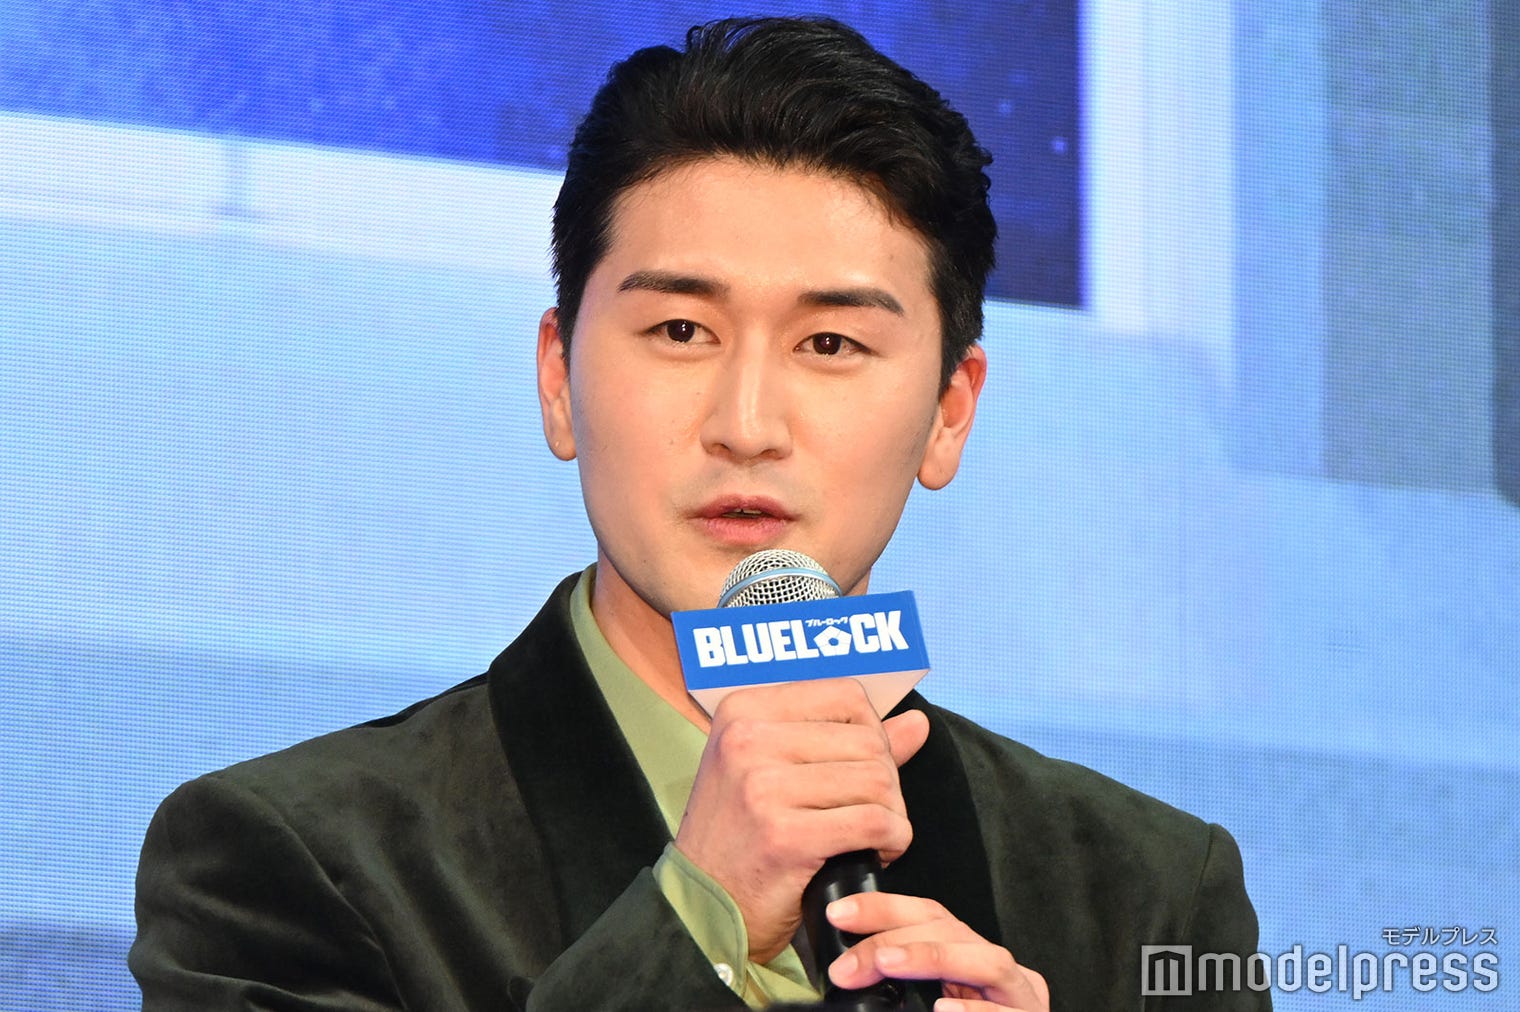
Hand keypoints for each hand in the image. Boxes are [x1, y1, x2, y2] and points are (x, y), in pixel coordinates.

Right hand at [674, 678, 930, 962]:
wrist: (703, 904)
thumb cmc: (743, 834)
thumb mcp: (776, 770)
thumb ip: (847, 740)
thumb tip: (917, 721)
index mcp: (744, 709)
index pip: (846, 695)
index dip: (872, 732)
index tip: (861, 768)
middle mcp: (748, 739)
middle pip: (867, 740)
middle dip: (886, 781)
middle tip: (871, 811)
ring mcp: (762, 786)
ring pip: (877, 781)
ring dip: (891, 814)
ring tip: (873, 834)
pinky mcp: (784, 836)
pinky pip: (875, 823)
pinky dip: (893, 840)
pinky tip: (878, 852)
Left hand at [826, 892, 1048, 1011]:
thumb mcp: (924, 1000)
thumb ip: (899, 981)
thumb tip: (849, 970)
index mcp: (969, 957)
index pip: (928, 917)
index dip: (883, 908)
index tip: (838, 914)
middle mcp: (999, 970)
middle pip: (952, 933)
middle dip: (894, 939)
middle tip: (847, 966)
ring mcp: (1021, 997)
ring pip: (989, 961)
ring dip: (933, 958)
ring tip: (887, 964)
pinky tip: (944, 1011)